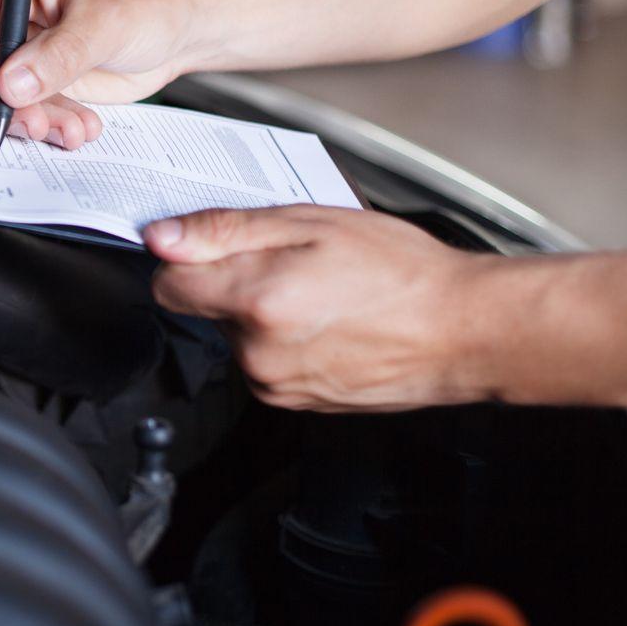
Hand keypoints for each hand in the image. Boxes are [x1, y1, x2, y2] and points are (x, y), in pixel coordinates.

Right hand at [0, 0, 197, 147]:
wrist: (183, 29)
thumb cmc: (152, 0)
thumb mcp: (108, 21)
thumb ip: (59, 54)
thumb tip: (11, 83)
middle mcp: (9, 4)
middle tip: (27, 121)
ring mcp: (19, 43)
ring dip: (25, 119)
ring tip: (67, 129)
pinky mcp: (34, 76)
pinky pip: (21, 109)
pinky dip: (46, 125)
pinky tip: (77, 126)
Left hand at [144, 206, 491, 412]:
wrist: (464, 331)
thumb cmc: (402, 273)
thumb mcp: (310, 223)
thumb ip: (225, 230)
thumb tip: (162, 237)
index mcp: (256, 301)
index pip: (168, 286)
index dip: (186, 259)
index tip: (212, 245)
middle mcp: (257, 352)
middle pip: (206, 309)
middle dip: (236, 281)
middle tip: (295, 261)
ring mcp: (276, 383)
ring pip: (238, 336)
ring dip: (263, 312)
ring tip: (322, 292)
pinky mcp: (296, 402)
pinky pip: (266, 362)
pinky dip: (285, 340)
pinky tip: (329, 321)